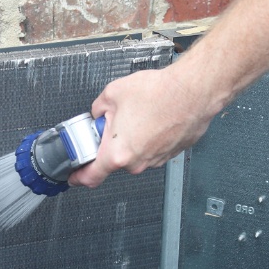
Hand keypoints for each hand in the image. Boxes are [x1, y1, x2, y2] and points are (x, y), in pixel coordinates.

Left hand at [69, 65, 223, 187]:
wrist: (194, 91)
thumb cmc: (159, 93)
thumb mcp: (113, 94)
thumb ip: (98, 109)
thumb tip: (99, 113)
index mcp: (117, 153)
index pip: (91, 176)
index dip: (79, 177)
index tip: (74, 176)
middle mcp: (137, 162)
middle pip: (115, 160)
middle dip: (112, 143)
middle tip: (116, 121)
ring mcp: (156, 160)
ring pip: (136, 153)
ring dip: (133, 138)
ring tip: (141, 114)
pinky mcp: (171, 153)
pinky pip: (153, 148)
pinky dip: (150, 136)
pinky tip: (154, 117)